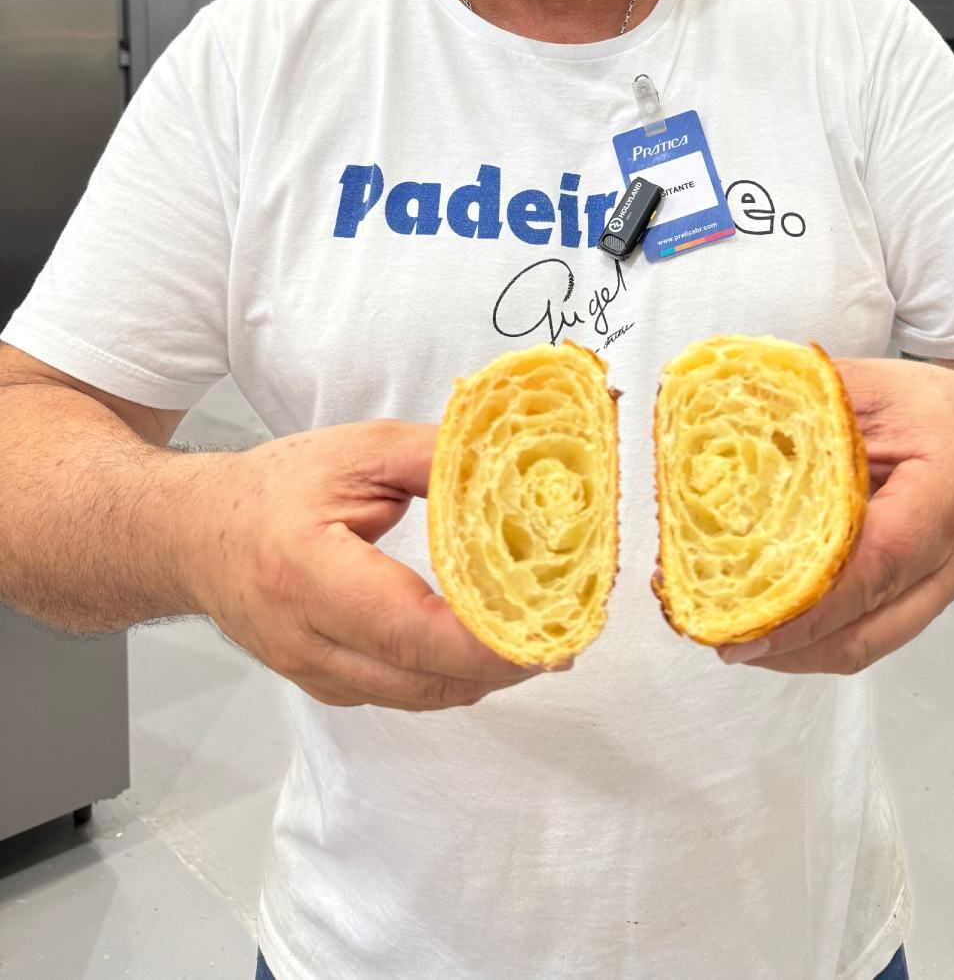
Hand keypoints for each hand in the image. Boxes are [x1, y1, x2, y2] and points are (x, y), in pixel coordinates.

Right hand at [182, 421, 545, 709]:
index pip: (408, 627)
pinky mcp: (324, 684)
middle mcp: (305, 638)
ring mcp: (312, 672)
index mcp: (308, 571)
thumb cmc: (273, 488)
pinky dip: (448, 676)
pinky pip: (400, 693)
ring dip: (481, 676)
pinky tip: (485, 645)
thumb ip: (436, 457)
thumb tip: (513, 463)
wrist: (194, 535)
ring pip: (416, 696)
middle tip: (565, 632)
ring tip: (540, 638)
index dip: (483, 639)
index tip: (546, 625)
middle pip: (420, 678)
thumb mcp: (359, 450)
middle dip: (502, 663)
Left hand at [718, 358, 953, 673]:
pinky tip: (769, 623)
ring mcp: (940, 590)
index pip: (874, 563)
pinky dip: (815, 640)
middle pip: (866, 630)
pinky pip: (866, 636)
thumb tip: (724, 407)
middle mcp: (950, 559)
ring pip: (864, 646)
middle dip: (788, 645)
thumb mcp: (875, 386)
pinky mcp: (922, 602)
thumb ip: (807, 401)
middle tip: (718, 635)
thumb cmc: (938, 410)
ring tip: (730, 635)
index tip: (746, 616)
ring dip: (795, 652)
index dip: (809, 600)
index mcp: (943, 496)